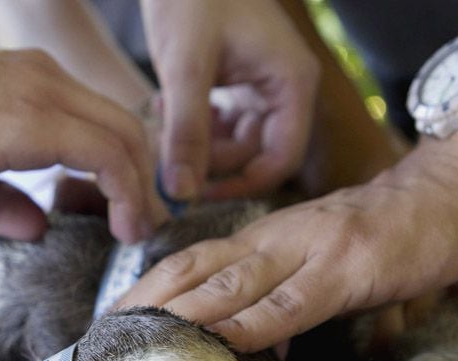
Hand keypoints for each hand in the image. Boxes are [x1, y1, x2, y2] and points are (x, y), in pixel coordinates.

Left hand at [119, 125, 457, 351]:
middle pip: (192, 272)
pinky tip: (222, 343)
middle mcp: (274, 241)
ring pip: (231, 286)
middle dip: (143, 306)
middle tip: (100, 342)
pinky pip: (292, 301)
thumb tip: (246, 345)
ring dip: (181, 316)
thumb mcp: (321, 266)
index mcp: (264, 240)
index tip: (109, 325)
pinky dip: (253, 325)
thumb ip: (281, 300)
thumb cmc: (384, 232)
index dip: (146, 292)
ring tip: (137, 345)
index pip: (190, 265)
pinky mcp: (348, 268)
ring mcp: (309, 251)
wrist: (450, 190)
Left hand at [140, 0, 319, 199]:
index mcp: (291, 84)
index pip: (281, 159)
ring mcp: (263, 85)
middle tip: (169, 161)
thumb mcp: (185, 67)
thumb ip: (185, 132)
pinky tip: (169, 111)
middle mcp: (285, 88)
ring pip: (237, 142)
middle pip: (257, 154)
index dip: (242, 185)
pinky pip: (224, 124)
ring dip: (201, 146)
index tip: (198, 195)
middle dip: (213, 163)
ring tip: (166, 127)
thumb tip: (180, 192)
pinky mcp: (240, 81)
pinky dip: (197, 127)